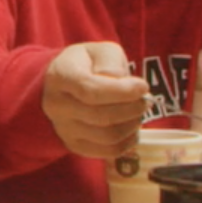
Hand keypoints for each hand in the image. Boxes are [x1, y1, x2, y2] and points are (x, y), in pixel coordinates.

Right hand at [43, 41, 146, 158]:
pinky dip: (128, 141)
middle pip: (102, 116)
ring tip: (138, 111)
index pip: (92, 91)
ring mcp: (64, 129)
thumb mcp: (99, 51)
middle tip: (144, 99)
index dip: (122, 91)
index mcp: (60, 77)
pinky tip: (132, 127)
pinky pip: (109, 151)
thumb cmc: (87, 65)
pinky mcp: (75, 146)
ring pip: (108, 136)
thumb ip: (111, 63)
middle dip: (133, 108)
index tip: (143, 86)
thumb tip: (123, 84)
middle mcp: (57, 106)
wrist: (63, 86)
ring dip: (132, 124)